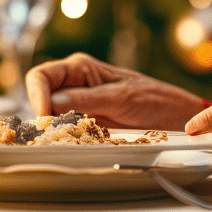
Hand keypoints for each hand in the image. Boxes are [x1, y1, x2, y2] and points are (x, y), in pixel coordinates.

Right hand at [25, 52, 207, 129]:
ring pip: (48, 114)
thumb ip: (88, 99)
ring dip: (50, 127)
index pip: (42, 76)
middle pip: (40, 95)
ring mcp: (79, 103)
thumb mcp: (121, 98)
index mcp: (81, 68)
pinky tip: (70, 144)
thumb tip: (54, 103)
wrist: (174, 116)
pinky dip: (61, 136)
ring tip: (60, 140)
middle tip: (51, 133)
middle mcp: (75, 83)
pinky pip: (63, 127)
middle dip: (40, 113)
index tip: (46, 117)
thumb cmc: (153, 100)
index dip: (37, 95)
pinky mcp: (85, 121)